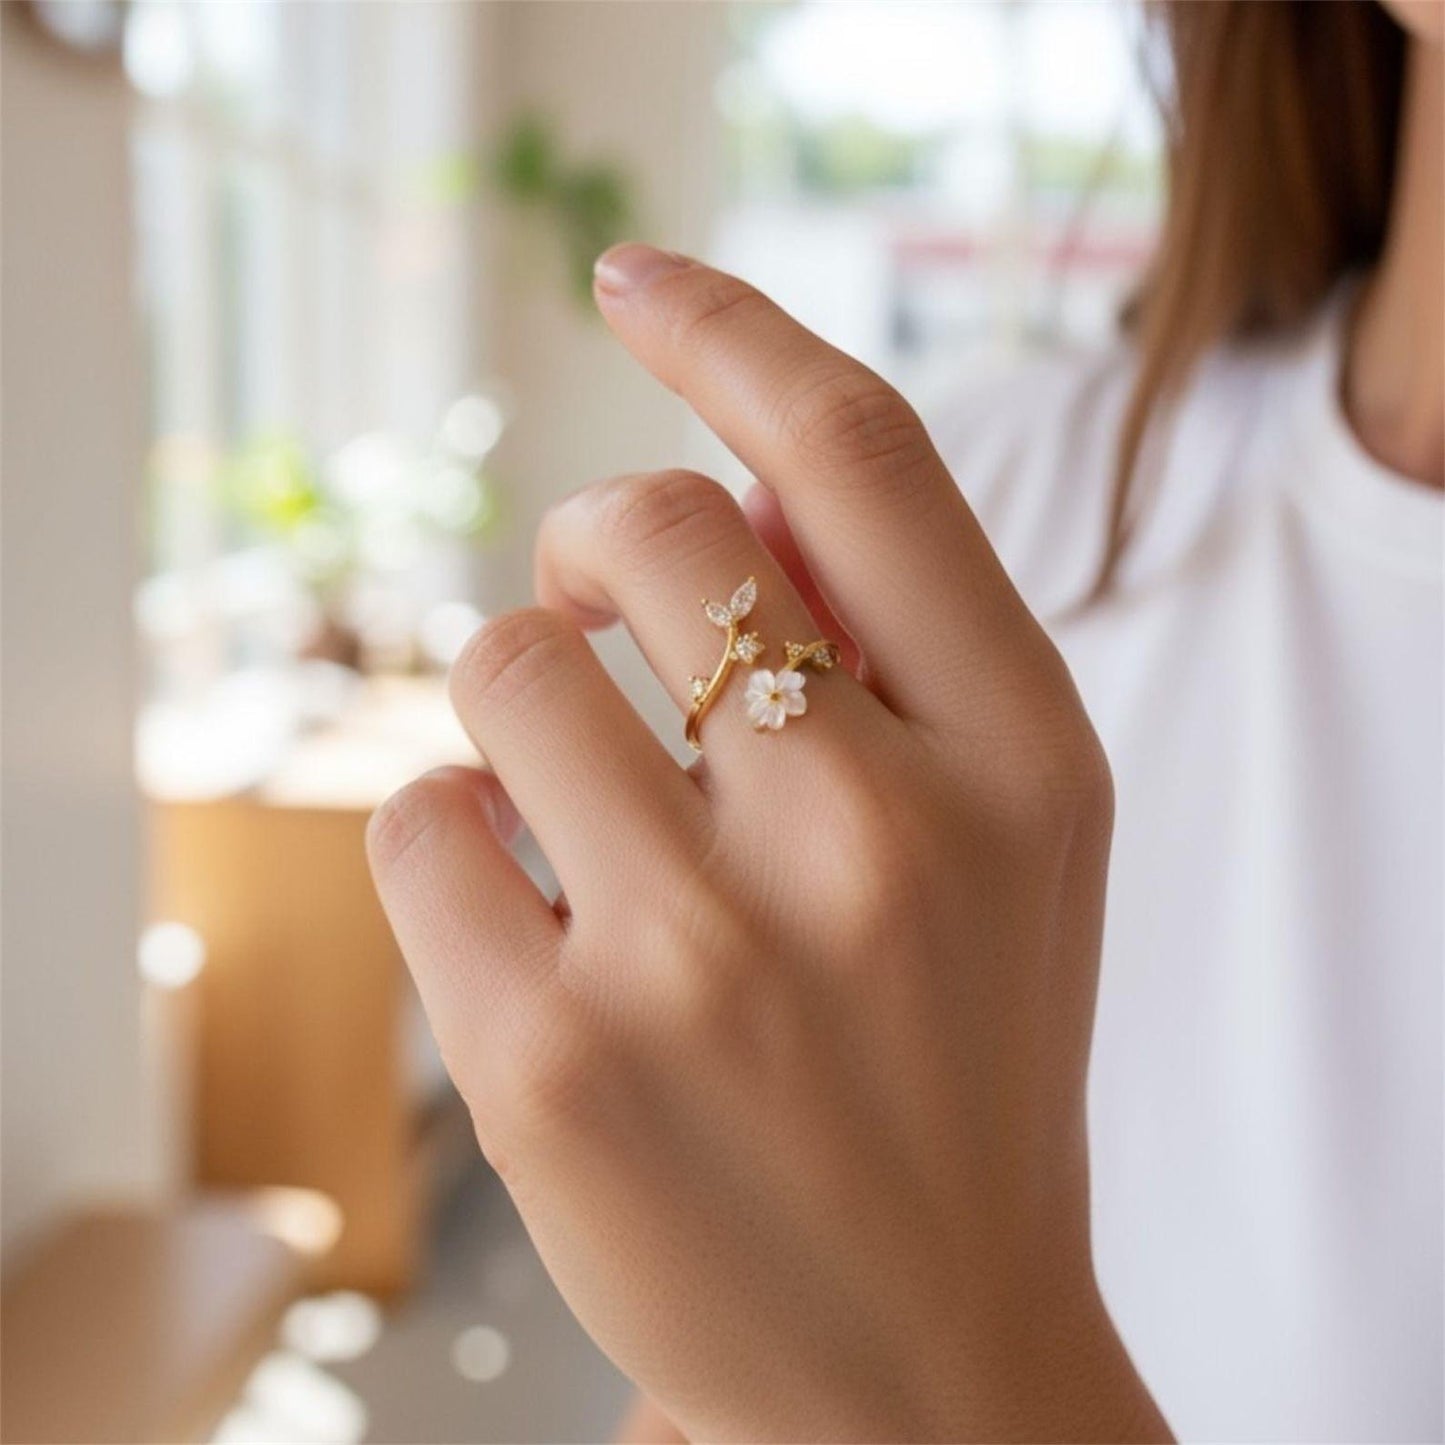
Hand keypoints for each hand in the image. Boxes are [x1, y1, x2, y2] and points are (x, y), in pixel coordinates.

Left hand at [368, 246, 1167, 1442]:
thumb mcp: (1009, 840)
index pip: (860, 452)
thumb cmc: (958, 1059)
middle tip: (607, 622)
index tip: (634, 278)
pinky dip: (455, 835)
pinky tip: (532, 923)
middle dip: (596, 546)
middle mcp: (878, 834)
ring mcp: (707, 952)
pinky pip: (422, 815)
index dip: (732, 328)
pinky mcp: (552, 1057)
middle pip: (644, 524)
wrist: (921, 1356)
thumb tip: (731, 479)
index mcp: (1021, 758)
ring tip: (592, 820)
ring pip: (504, 666)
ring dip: (522, 708)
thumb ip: (899, 641)